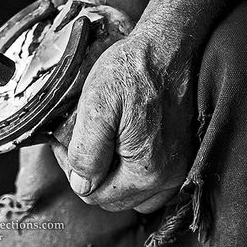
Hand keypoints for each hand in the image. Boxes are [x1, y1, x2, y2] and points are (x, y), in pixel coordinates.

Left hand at [52, 24, 194, 212]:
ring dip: (112, 175)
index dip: (73, 171)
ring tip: (100, 142)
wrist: (166, 48)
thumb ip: (87, 152)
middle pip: (114, 198)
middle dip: (91, 173)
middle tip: (77, 139)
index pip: (95, 195)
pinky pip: (152, 182)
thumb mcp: (97, 106)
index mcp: (145, 171)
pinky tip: (121, 143)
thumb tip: (81, 184)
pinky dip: (132, 170)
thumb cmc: (131, 70)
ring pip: (133, 194)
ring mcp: (178, 168)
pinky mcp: (182, 155)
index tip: (65, 142)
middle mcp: (167, 179)